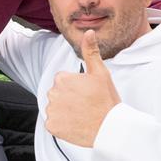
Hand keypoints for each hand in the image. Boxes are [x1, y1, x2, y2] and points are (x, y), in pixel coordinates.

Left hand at [45, 29, 120, 145]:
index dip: (75, 87)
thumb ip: (91, 51)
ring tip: (81, 115)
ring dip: (64, 112)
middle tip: (85, 104)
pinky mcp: (52, 126)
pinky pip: (53, 123)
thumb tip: (88, 32)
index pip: (62, 81)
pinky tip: (75, 124)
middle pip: (57, 94)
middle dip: (68, 98)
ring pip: (55, 108)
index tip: (86, 93)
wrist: (109, 128)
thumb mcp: (100, 73)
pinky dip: (62, 125)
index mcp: (61, 78)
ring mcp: (51, 110)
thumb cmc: (106, 100)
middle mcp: (52, 93)